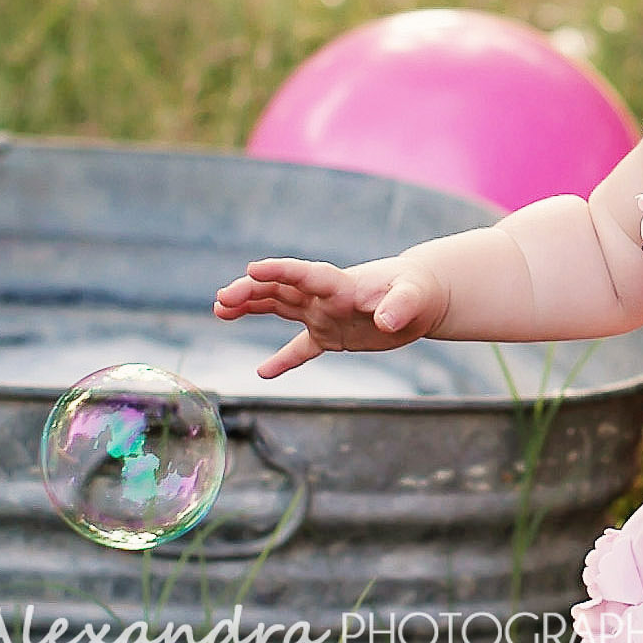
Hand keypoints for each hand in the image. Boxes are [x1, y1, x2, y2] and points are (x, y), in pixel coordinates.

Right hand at [211, 255, 448, 377]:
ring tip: (220, 311)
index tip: (252, 270)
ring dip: (251, 308)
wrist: (423, 299)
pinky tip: (262, 373)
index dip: (279, 271)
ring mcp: (324, 315)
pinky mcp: (331, 336)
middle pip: (280, 290)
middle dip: (251, 292)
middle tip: (221, 300)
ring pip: (279, 308)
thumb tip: (385, 322)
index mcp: (340, 284)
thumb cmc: (417, 291)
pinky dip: (283, 360)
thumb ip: (398, 307)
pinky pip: (301, 348)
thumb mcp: (412, 298)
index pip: (304, 274)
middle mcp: (324, 297)